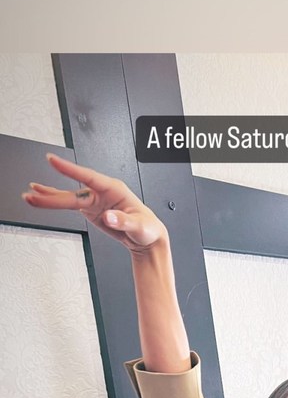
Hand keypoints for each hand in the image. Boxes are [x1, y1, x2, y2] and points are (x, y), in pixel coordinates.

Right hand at [22, 154, 166, 254]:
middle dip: (52, 193)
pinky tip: (42, 198)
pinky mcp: (91, 209)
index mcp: (114, 189)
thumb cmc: (147, 228)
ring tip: (30, 195)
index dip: (70, 169)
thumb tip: (109, 216)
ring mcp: (95, 199)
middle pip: (73, 191)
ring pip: (68, 197)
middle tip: (33, 192)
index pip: (88, 176)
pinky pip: (70, 204)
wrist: (147, 237)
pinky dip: (56, 201)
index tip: (54, 161)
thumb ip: (123, 221)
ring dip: (49, 197)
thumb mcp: (139, 226)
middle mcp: (102, 191)